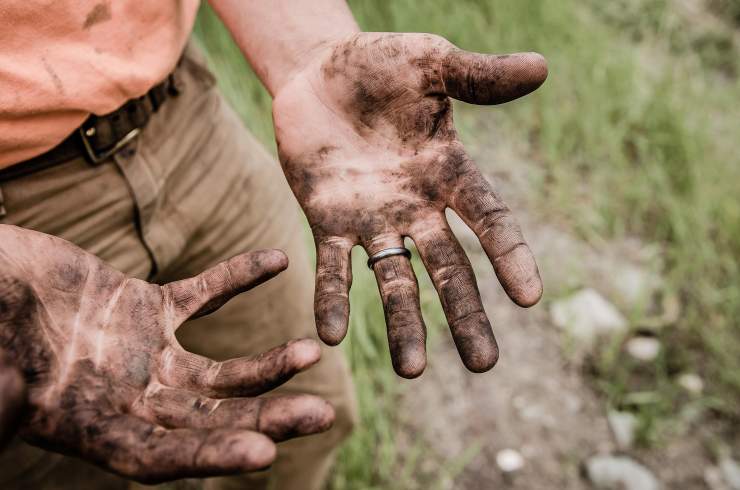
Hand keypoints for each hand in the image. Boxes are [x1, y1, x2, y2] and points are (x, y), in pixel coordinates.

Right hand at [0, 225, 333, 482]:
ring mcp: (144, 354)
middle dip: (265, 419)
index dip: (209, 457)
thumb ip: (0, 396)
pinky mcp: (148, 308)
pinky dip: (238, 276)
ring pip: (219, 370)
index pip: (159, 456)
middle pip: (209, 419)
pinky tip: (277, 259)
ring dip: (266, 364)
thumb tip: (9, 412)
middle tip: (322, 416)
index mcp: (90, 425)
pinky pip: (204, 294)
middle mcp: (128, 398)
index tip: (264, 454)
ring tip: (312, 352)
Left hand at [273, 33, 545, 377]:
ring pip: (393, 279)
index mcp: (449, 172)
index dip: (510, 255)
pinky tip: (330, 335)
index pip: (489, 218)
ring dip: (402, 324)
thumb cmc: (380, 65)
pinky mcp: (327, 221)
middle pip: (448, 268)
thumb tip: (541, 67)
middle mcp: (417, 206)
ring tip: (410, 372)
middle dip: (464, 314)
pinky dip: (332, 299)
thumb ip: (478, 76)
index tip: (530, 297)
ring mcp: (373, 219)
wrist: (318, 72)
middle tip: (484, 365)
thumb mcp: (431, 62)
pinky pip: (331, 266)